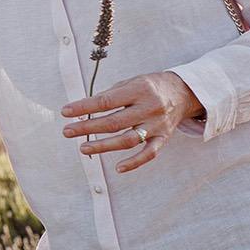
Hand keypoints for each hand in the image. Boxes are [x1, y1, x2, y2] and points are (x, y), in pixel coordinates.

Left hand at [60, 71, 202, 173]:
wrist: (183, 92)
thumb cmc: (150, 87)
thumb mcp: (131, 82)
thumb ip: (110, 95)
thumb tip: (83, 109)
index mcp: (139, 90)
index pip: (106, 101)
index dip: (84, 107)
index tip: (66, 112)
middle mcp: (149, 108)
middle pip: (114, 122)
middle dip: (88, 128)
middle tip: (67, 131)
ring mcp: (157, 125)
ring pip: (128, 140)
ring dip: (103, 146)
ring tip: (83, 148)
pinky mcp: (163, 138)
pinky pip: (149, 154)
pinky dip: (134, 162)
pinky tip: (118, 168)